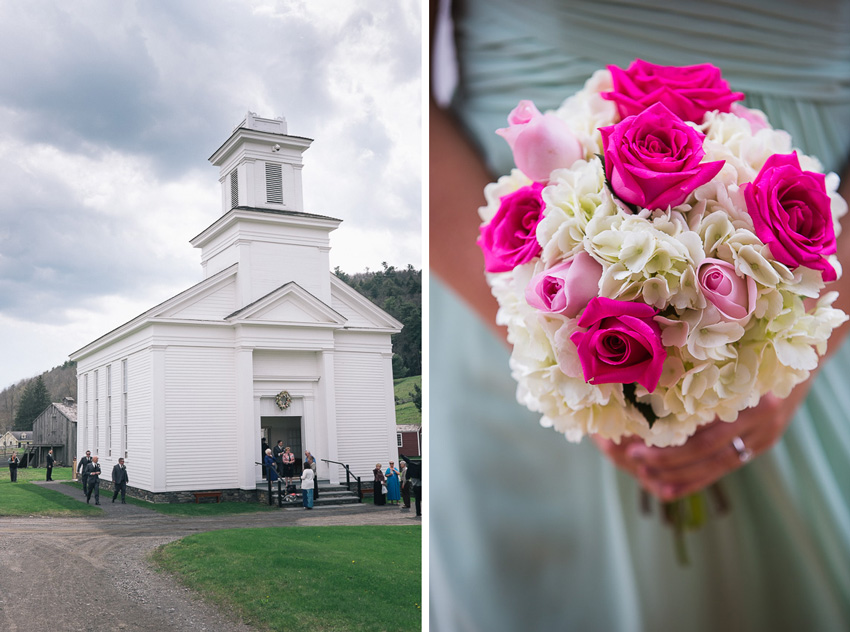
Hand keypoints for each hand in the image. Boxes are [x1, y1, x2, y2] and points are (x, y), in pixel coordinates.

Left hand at [593, 376, 812, 501]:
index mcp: (749, 398)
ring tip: (648, 476)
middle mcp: (761, 421)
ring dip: (681, 475)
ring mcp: (765, 435)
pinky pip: (727, 465)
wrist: (799, 356)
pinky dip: (699, 476)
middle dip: (669, 462)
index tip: (633, 446)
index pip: (704, 436)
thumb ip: (698, 377)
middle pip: (709, 453)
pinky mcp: (764, 443)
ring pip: (719, 465)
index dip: (669, 448)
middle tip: (635, 459)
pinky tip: (673, 485)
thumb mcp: (726, 358)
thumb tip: (645, 394)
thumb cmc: (751, 349)